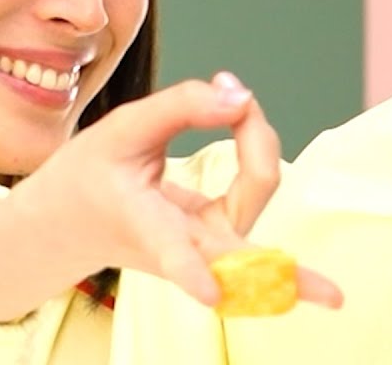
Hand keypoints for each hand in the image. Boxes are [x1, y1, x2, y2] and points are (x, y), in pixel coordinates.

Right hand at [7, 72, 341, 309]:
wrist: (65, 222)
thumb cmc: (86, 178)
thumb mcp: (120, 130)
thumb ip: (180, 108)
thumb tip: (242, 98)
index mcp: (146, 227)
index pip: (172, 255)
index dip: (192, 273)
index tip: (210, 296)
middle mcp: (184, 246)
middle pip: (246, 242)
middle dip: (290, 274)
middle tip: (326, 272)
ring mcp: (206, 246)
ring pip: (256, 190)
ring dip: (255, 140)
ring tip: (232, 96)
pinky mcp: (217, 234)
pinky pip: (253, 187)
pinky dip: (253, 147)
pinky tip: (245, 113)